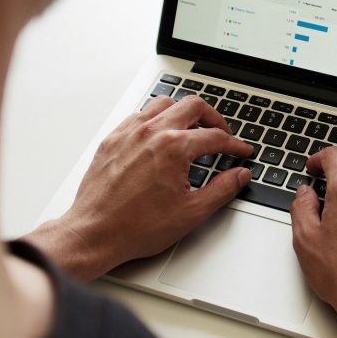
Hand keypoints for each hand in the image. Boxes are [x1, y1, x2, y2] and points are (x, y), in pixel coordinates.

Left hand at [25, 95, 252, 280]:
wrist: (95, 234)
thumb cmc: (136, 227)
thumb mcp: (191, 212)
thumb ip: (222, 189)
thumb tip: (240, 176)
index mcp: (174, 148)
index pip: (215, 137)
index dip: (234, 145)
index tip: (241, 152)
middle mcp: (151, 133)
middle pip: (193, 106)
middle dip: (214, 118)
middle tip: (222, 133)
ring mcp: (129, 133)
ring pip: (164, 104)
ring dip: (183, 112)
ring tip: (192, 129)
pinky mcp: (112, 139)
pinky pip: (138, 115)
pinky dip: (155, 120)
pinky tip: (159, 135)